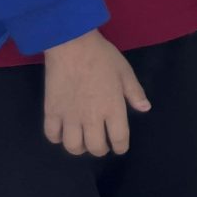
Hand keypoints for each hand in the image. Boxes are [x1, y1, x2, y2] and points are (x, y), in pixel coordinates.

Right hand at [43, 30, 149, 156]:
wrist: (72, 46)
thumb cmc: (102, 57)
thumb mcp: (125, 72)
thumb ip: (135, 93)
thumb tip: (145, 109)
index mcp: (113, 108)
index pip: (119, 138)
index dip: (121, 147)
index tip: (120, 148)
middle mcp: (91, 117)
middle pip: (95, 147)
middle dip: (101, 150)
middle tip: (102, 145)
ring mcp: (69, 116)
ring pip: (72, 146)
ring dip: (79, 149)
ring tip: (82, 142)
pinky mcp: (51, 111)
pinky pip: (51, 135)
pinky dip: (57, 139)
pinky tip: (62, 133)